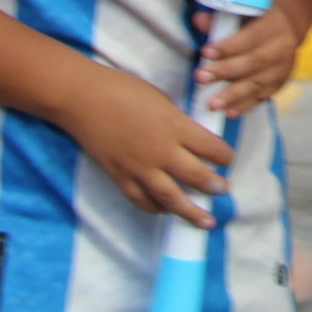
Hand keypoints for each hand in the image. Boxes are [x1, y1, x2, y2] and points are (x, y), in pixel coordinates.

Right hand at [65, 65, 238, 225]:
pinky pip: (142, 200)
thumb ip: (178, 123)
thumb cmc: (123, 90)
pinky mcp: (120, 177)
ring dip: (192, 211)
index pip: (212, 148)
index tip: (228, 160)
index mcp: (175, 126)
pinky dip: (156, 209)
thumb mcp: (162, 100)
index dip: (225, 156)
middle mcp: (161, 151)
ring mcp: (139, 168)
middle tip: (224, 190)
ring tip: (207, 221)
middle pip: (197, 176)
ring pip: (171, 197)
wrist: (83, 98)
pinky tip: (166, 211)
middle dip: (215, 186)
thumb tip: (193, 140)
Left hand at [197, 9, 301, 114]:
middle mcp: (281, 48)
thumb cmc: (257, 18)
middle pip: (253, 62)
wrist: (287, 26)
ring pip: (257, 83)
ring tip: (212, 104)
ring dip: (233, 95)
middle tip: (201, 78)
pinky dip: (245, 106)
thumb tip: (198, 20)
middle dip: (225, 71)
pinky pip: (262, 97)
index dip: (229, 46)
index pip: (250, 37)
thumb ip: (221, 19)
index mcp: (273, 25)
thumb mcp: (243, 12)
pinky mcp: (279, 84)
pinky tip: (229, 112)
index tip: (206, 52)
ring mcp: (282, 68)